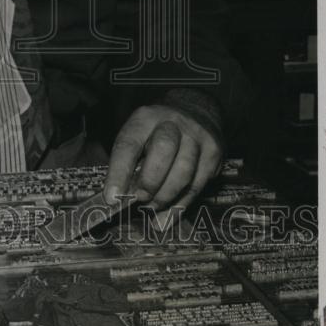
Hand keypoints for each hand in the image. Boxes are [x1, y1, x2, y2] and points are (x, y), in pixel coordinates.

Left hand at [104, 95, 223, 213]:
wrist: (195, 110)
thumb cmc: (157, 131)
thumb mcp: (138, 134)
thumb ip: (129, 162)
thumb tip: (119, 198)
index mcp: (145, 118)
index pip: (129, 144)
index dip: (118, 173)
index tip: (111, 198)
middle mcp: (173, 123)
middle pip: (163, 150)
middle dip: (150, 181)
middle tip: (140, 200)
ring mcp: (197, 137)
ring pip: (184, 171)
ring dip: (166, 197)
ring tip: (152, 208)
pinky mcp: (214, 153)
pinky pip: (197, 185)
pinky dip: (180, 205)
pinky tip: (167, 215)